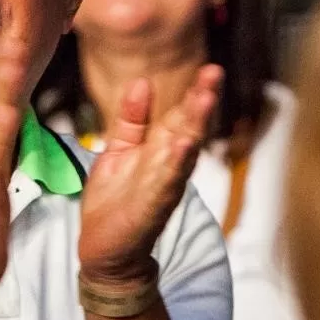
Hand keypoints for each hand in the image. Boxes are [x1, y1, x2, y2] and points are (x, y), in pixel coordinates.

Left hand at [79, 66, 220, 287]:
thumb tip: (142, 81)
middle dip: (202, 101)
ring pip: (184, 152)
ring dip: (195, 126)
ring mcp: (163, 186)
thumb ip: (132, 120)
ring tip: (204, 100)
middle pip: (189, 128)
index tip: (210, 69)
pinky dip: (176, 164)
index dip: (195, 93)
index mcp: (159, 151)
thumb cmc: (114, 202)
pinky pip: (167, 182)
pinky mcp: (152, 206)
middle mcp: (168, 166)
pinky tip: (183, 145)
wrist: (105, 251)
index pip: (181, 116)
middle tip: (215, 73)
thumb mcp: (118, 151)